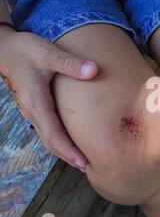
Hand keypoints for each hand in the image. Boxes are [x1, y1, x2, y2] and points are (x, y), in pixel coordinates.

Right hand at [0, 28, 97, 171]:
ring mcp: (32, 111)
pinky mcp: (35, 107)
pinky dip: (59, 140)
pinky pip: (47, 129)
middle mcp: (33, 111)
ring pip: (48, 137)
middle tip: (87, 168)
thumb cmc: (26, 50)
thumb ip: (70, 63)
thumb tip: (93, 70)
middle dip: (67, 156)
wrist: (5, 48)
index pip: (53, 133)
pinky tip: (70, 142)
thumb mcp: (48, 53)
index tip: (82, 162)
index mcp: (37, 102)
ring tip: (81, 161)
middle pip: (50, 141)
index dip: (67, 149)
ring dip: (63, 150)